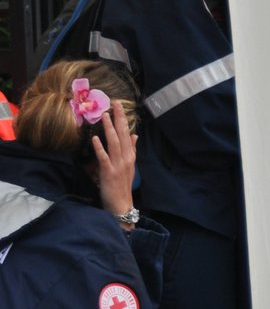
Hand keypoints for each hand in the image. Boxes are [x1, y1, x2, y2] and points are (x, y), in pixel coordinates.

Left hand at [92, 102, 136, 224]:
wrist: (121, 204)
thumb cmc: (122, 186)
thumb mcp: (129, 166)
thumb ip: (131, 149)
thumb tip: (134, 135)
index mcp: (130, 156)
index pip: (127, 134)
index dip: (123, 119)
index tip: (119, 106)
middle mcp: (126, 158)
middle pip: (122, 135)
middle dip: (118, 119)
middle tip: (115, 104)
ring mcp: (118, 165)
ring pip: (114, 143)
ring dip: (109, 129)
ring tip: (105, 116)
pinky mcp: (109, 172)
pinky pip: (104, 158)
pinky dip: (100, 148)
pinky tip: (95, 138)